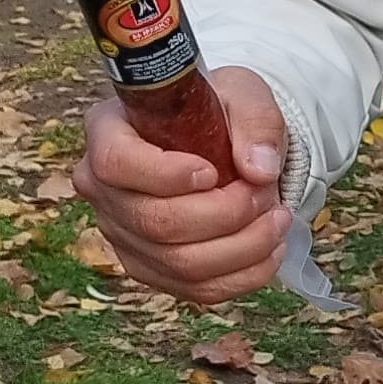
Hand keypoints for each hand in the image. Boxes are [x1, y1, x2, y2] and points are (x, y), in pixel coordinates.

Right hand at [74, 68, 291, 301]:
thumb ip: (255, 122)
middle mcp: (103, 188)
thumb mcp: (243, 94)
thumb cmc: (219, 113)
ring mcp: (122, 234)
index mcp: (108, 131)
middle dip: (224, 214)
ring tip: (278, 219)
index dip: (166, 175)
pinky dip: (243, 275)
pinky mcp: (150, 268)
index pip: (116, 163)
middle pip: (155, 221)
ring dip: (242, 247)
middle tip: (266, 195)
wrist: (222, 144)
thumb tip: (259, 169)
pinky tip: (271, 250)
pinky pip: (196, 289)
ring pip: (180, 263)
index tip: (212, 172)